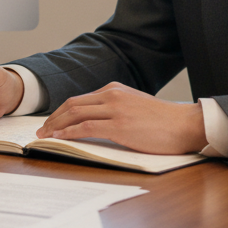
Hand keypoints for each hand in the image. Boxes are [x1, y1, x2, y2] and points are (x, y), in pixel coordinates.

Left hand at [35, 82, 206, 154]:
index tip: (51, 122)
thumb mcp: (135, 106)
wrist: (186, 124)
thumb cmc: (164, 121)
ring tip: (45, 136)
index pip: (80, 99)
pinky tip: (59, 138)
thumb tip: (95, 121)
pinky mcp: (120, 126)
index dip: (61, 111)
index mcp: (115, 89)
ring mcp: (115, 109)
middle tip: (41, 131)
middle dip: (53, 118)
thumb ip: (115, 108)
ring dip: (56, 126)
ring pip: (75, 114)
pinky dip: (69, 132)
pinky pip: (86, 127)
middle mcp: (112, 95)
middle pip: (72, 105)